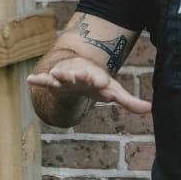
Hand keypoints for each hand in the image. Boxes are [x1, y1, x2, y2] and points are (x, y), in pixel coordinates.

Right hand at [27, 57, 151, 114]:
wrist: (77, 70)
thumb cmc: (96, 83)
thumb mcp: (112, 91)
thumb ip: (129, 101)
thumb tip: (150, 109)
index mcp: (96, 78)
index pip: (99, 80)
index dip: (101, 82)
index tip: (103, 82)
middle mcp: (80, 75)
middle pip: (80, 75)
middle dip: (79, 75)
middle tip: (79, 74)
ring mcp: (66, 76)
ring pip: (62, 76)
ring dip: (59, 75)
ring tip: (55, 73)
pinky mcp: (53, 80)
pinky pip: (44, 80)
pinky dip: (38, 79)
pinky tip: (30, 78)